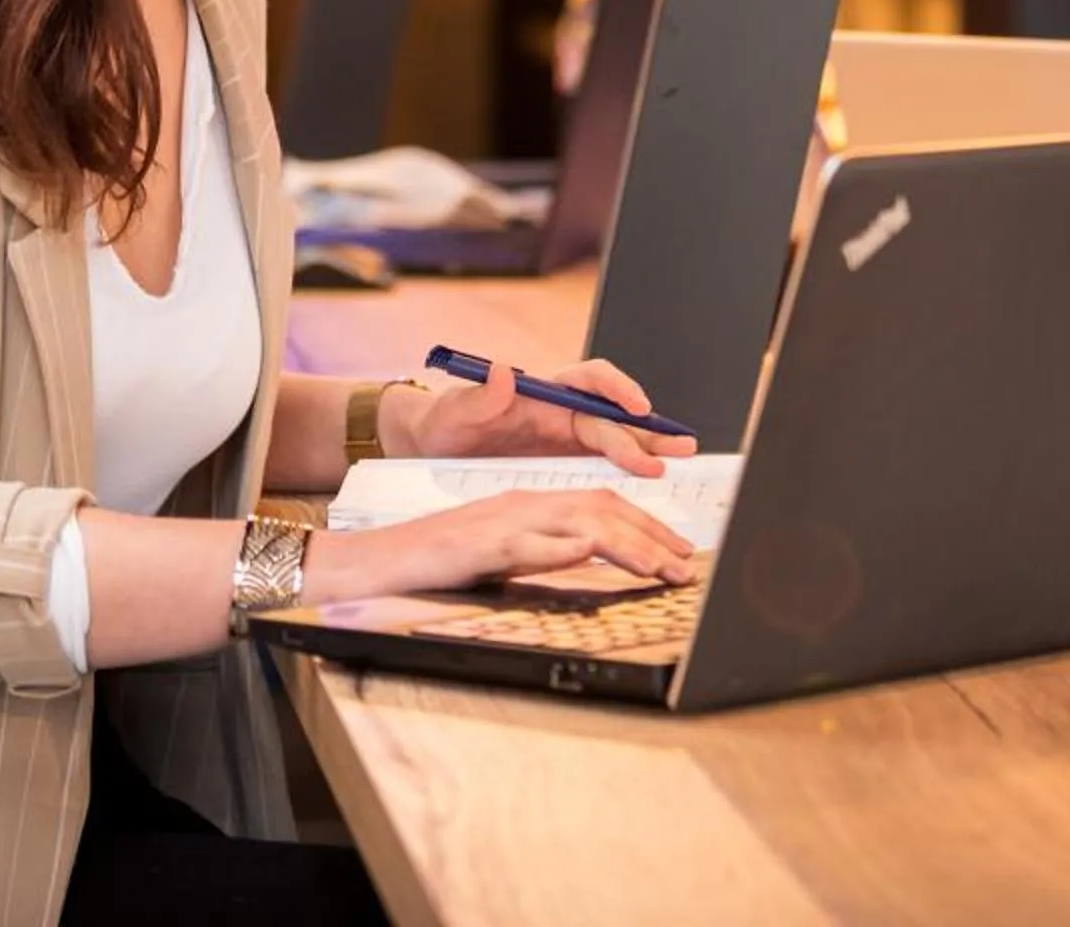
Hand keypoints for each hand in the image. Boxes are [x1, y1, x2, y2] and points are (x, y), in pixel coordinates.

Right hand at [307, 492, 699, 602]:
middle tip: (686, 565)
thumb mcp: (506, 551)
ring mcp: (505, 521)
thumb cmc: (443, 559)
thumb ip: (546, 549)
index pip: (602, 504)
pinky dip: (558, 546)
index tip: (677, 551)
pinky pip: (525, 542)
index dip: (646, 524)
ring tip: (659, 566)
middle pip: (601, 507)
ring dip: (625, 543)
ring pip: (577, 521)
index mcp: (534, 503)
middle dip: (652, 534)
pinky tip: (587, 554)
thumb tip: (590, 557)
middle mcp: (526, 503)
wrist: (383, 559)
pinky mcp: (482, 543)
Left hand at [396, 357, 695, 476]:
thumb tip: (504, 371)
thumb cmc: (444, 424)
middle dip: (645, 431)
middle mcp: (561, 413)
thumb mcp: (454, 413)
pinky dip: (627, 472)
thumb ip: (479, 397)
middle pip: (613, 416)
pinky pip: (601, 466)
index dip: (617, 389)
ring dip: (648, 448)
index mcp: (543, 393)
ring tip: (681, 457)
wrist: (433, 450)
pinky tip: (650, 482)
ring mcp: (565, 440)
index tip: (636, 407)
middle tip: (675, 448)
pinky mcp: (562, 466)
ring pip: (615, 440)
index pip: (589, 381)